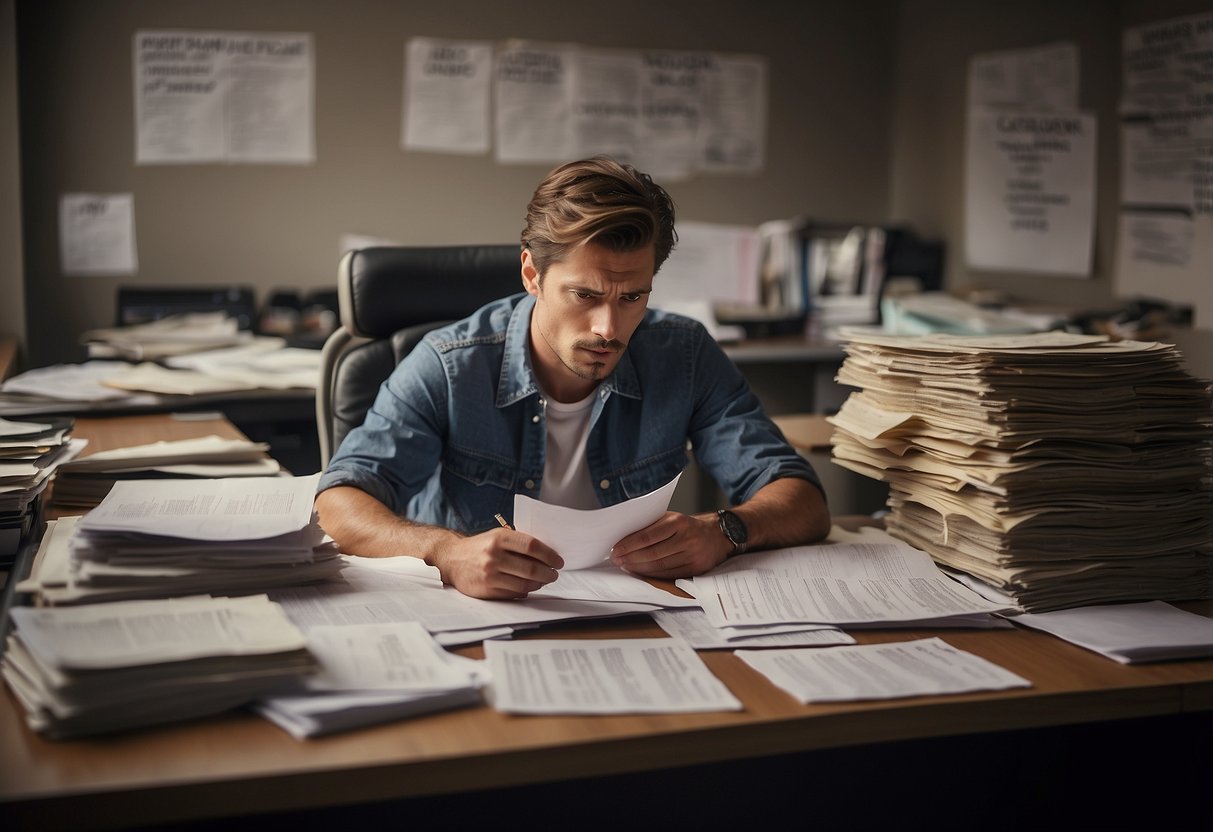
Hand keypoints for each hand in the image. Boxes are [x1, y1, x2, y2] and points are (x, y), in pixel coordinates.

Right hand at [431, 529, 562, 598]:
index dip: (549, 555)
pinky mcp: (487, 589)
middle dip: (548, 573)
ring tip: (543, 580)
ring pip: (525, 584)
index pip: (532, 546)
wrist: (452, 559)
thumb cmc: (480, 547)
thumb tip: (547, 555)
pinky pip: (514, 593)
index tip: (558, 561)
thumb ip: (519, 543)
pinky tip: (529, 587)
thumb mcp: (497, 536)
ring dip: (539, 583)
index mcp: (499, 538)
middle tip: (554, 574)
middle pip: (531, 568)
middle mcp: (494, 556)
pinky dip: (525, 591)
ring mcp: (490, 574)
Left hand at [609, 512, 729, 578]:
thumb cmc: (688, 526)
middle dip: (631, 558)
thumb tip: (625, 536)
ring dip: (639, 568)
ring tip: (626, 566)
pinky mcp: (696, 569)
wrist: (718, 535)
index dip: (629, 544)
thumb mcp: (672, 518)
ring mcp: (693, 555)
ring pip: (660, 566)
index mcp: (679, 522)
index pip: (648, 536)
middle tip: (617, 560)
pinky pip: (669, 574)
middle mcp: (687, 538)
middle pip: (653, 553)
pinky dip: (653, 575)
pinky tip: (641, 572)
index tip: (616, 549)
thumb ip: (652, 525)